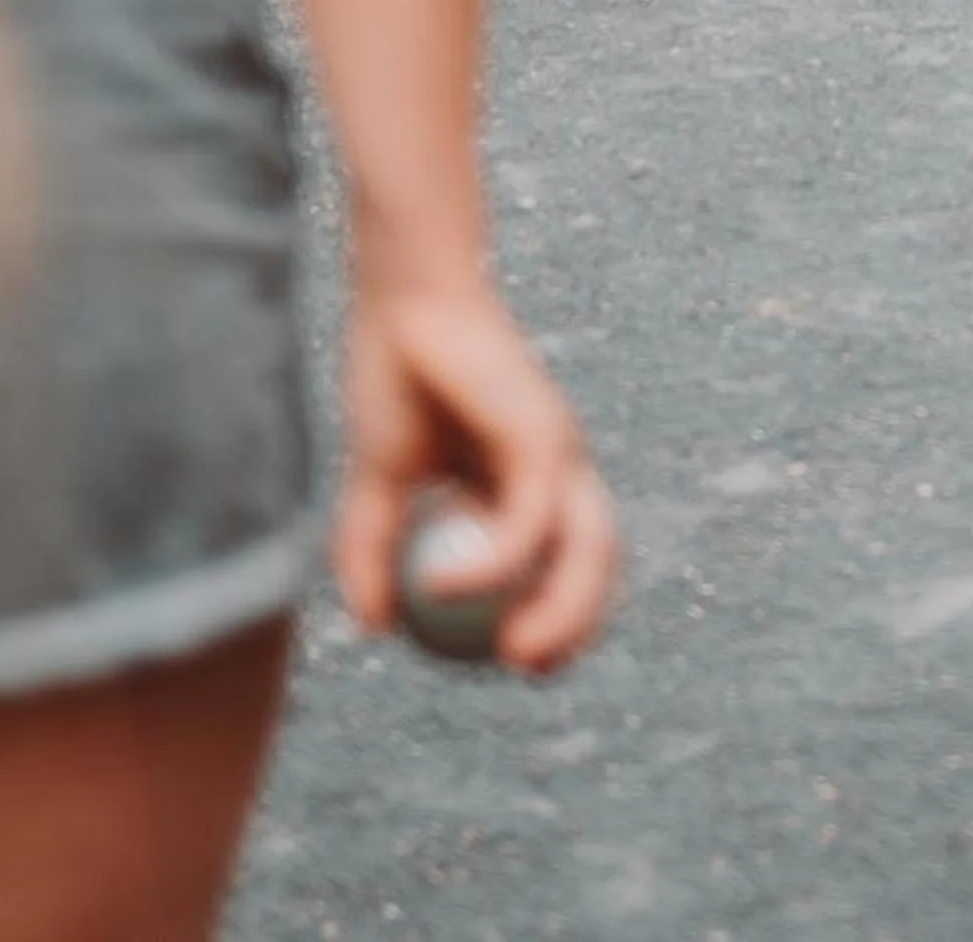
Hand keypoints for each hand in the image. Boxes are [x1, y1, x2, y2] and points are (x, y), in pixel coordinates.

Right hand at [333, 278, 619, 673]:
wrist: (403, 303)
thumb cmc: (396, 377)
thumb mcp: (377, 482)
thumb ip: (373, 549)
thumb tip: (374, 628)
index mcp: (525, 481)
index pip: (566, 563)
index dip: (556, 617)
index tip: (515, 664)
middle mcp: (556, 467)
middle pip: (599, 561)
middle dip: (576, 624)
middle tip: (524, 668)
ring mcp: (556, 449)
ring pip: (589, 545)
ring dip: (560, 608)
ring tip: (508, 651)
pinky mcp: (541, 432)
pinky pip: (528, 517)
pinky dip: (491, 563)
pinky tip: (438, 584)